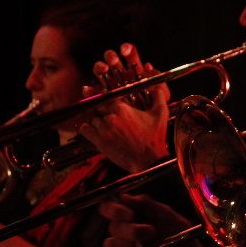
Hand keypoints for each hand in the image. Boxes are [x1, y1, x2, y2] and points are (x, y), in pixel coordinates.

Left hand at [79, 42, 171, 172]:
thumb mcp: (161, 114)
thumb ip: (158, 96)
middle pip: (97, 106)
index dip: (104, 96)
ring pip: (91, 117)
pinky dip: (87, 128)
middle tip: (103, 111)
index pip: (106, 95)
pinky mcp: (99, 141)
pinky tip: (93, 129)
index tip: (104, 97)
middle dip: (99, 108)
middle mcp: (111, 116)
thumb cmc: (155, 138)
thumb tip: (158, 85)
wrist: (149, 161)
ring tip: (102, 122)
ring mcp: (103, 129)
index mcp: (122, 107)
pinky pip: (85, 129)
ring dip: (94, 119)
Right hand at [98, 193, 210, 246]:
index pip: (108, 206)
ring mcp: (123, 245)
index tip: (129, 213)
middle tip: (150, 231)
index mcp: (128, 211)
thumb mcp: (166, 213)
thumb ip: (147, 204)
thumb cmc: (176, 230)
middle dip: (129, 229)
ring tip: (150, 243)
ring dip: (129, 244)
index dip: (112, 208)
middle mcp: (122, 227)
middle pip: (112, 226)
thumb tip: (125, 197)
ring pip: (111, 244)